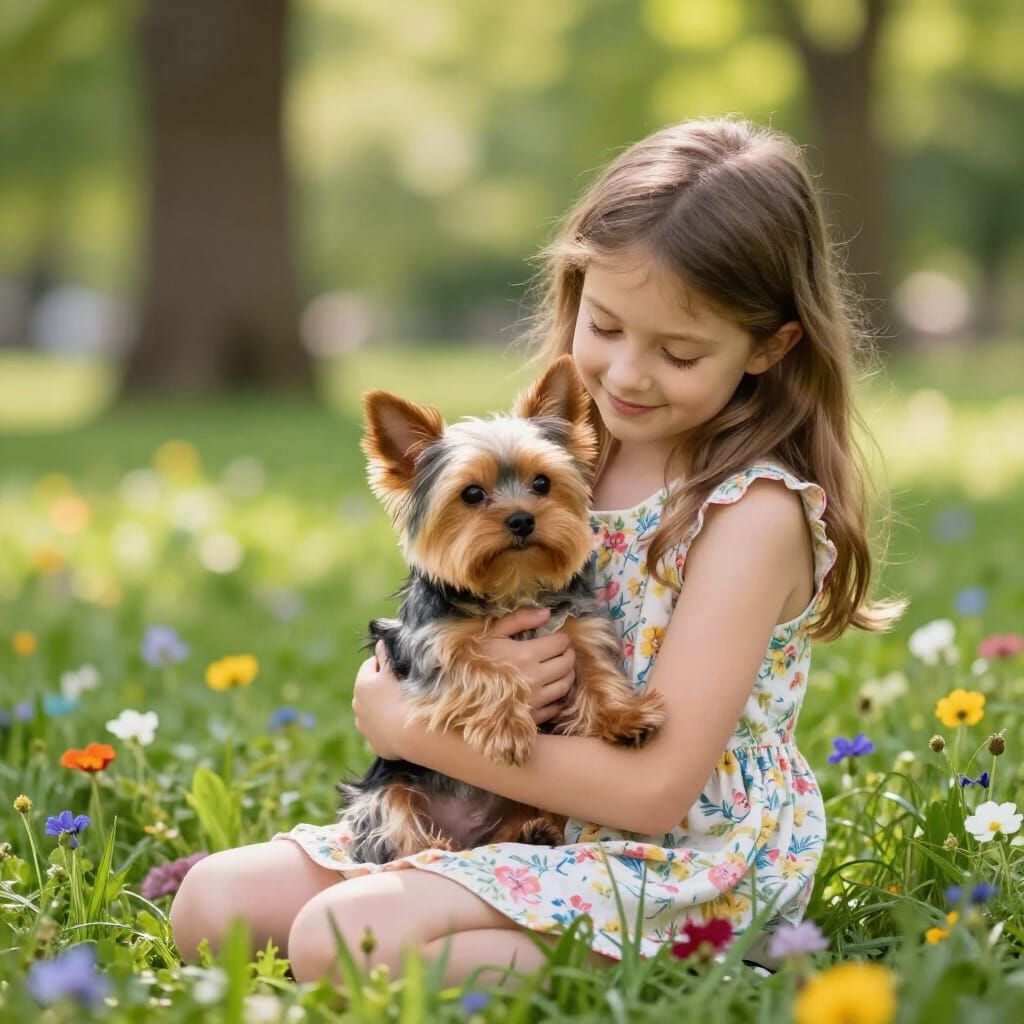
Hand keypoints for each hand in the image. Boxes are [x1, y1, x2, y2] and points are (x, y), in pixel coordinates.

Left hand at [351, 641, 407, 759]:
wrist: (411, 734)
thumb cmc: (404, 697)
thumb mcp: (395, 671)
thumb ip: (385, 655)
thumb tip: (380, 642)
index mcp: (361, 684)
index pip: (371, 665)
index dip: (386, 665)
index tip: (400, 670)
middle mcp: (357, 704)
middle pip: (370, 688)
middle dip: (382, 686)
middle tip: (402, 688)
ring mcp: (364, 724)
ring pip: (373, 709)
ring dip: (383, 706)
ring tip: (402, 707)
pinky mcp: (373, 741)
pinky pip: (379, 728)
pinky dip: (386, 725)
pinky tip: (400, 724)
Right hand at [479, 607, 575, 725]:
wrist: (457, 696)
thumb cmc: (472, 661)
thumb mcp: (491, 633)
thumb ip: (519, 620)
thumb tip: (547, 613)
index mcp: (526, 655)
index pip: (560, 644)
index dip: (563, 638)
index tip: (559, 637)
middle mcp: (535, 678)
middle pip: (567, 664)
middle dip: (568, 654)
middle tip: (563, 650)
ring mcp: (535, 700)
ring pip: (565, 685)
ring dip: (567, 674)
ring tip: (560, 668)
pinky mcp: (532, 717)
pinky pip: (556, 706)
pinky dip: (558, 697)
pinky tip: (550, 689)